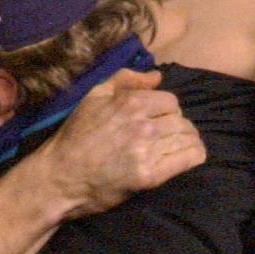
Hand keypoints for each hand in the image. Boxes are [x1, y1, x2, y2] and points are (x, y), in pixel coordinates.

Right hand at [26, 69, 205, 218]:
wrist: (60, 177)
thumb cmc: (76, 136)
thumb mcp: (93, 97)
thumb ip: (125, 80)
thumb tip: (157, 76)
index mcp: (130, 103)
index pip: (170, 101)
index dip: (168, 110)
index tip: (160, 119)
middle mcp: (142, 125)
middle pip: (181, 120)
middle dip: (178, 126)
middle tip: (169, 136)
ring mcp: (146, 151)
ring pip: (187, 139)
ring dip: (187, 141)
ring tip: (179, 146)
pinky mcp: (150, 176)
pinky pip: (188, 159)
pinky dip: (193, 156)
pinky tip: (189, 156)